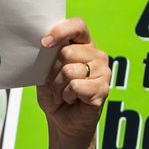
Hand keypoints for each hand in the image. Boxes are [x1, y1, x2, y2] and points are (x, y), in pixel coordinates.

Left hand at [36, 19, 110, 146]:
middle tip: (55, 84)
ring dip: (58, 86)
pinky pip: (76, 86)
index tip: (45, 42)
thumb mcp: (46, 73)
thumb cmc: (55, 95)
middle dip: (53, 71)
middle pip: (67, 52)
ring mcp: (102, 71)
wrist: (62, 121)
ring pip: (70, 70)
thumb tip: (45, 44)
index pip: (77, 26)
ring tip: (63, 94)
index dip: (61, 31)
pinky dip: (67, 95)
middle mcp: (96, 55)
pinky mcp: (103, 88)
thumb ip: (47, 57)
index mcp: (82, 45)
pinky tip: (71, 100)